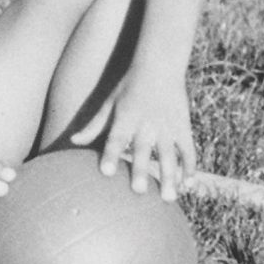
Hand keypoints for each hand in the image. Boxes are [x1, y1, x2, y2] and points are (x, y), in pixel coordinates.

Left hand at [70, 73, 195, 201]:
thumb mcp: (109, 102)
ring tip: (168, 198)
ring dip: (169, 177)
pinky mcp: (183, 126)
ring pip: (169, 155)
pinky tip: (187, 184)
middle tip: (138, 191)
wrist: (160, 65)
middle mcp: (145, 123)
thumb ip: (94, 125)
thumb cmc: (129, 85)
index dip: (111, 155)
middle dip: (140, 170)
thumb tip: (74, 141)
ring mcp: (166, 126)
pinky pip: (188, 150)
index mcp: (125, 117)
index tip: (106, 172)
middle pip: (142, 150)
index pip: (116, 139)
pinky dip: (190, 166)